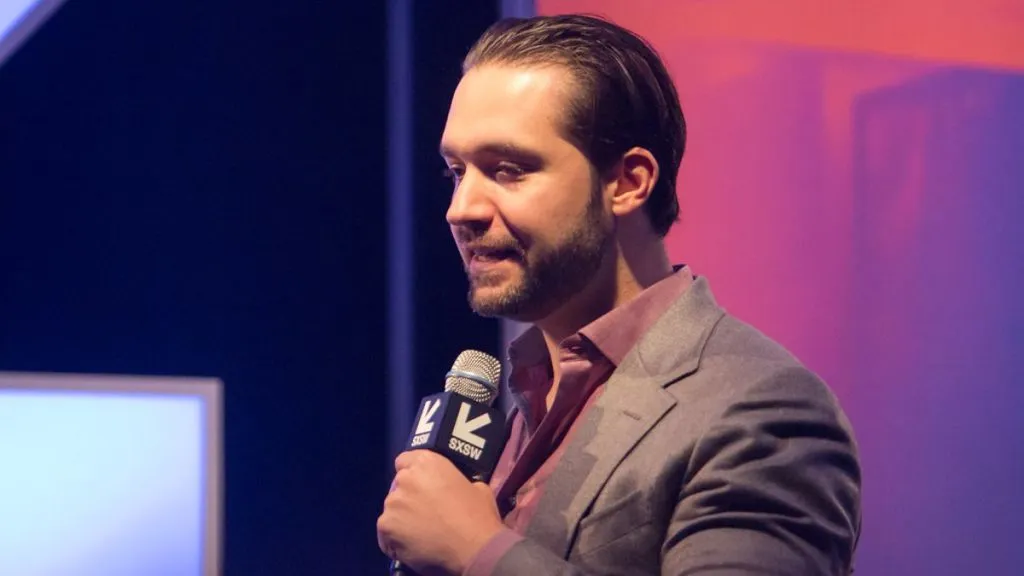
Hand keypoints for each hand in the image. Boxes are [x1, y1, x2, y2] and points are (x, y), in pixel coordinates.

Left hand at [377, 450, 504, 574]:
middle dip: (408, 499)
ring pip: (391, 511)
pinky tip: (411, 548)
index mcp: (427, 463)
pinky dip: (395, 541)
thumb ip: (457, 482)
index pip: (405, 461)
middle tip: (424, 514)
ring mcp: (393, 502)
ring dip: (402, 520)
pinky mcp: (386, 526)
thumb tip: (455, 489)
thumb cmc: (478, 516)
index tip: (421, 487)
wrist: (474, 547)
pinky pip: (386, 534)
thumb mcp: (477, 487)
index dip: (412, 475)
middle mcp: (406, 478)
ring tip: (419, 535)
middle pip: (398, 487)